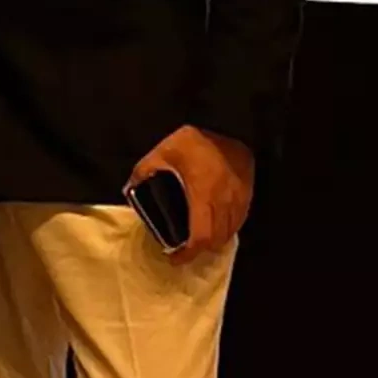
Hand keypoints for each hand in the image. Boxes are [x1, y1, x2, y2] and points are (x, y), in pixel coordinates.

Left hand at [127, 126, 253, 265]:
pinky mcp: (248, 190)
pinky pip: (240, 219)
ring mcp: (240, 196)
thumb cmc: (193, 138)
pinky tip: (216, 225)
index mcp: (203, 194)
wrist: (227, 119)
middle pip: (217, 240)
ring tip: (198, 239)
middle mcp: (225, 199)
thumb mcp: (162, 153)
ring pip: (230, 232)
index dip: (188, 253)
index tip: (175, 257)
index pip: (201, 236)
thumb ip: (145, 173)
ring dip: (214, 241)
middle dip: (200, 250)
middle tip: (183, 250)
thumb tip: (130, 190)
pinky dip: (228, 228)